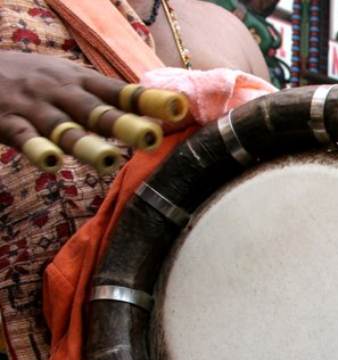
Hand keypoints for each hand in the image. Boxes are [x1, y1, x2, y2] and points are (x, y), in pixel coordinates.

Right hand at [0, 51, 182, 172]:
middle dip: (123, 125)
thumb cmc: (33, 77)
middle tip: (150, 138)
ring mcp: (34, 108)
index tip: (179, 109)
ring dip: (85, 144)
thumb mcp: (69, 76)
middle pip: (96, 111)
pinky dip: (35, 149)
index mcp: (81, 81)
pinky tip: (50, 163)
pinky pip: (23, 137)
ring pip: (63, 128)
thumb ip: (105, 95)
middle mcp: (61, 92)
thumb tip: (155, 105)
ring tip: (109, 161)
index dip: (148, 101)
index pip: (120, 92)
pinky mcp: (7, 122)